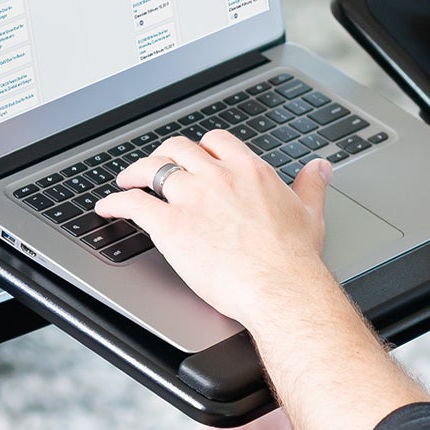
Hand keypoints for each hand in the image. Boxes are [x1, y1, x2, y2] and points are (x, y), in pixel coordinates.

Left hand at [97, 131, 333, 332]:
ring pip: (151, 168)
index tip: (195, 158)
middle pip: (178, 149)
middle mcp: (218, 177)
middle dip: (163, 156)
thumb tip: (321, 168)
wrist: (281, 288)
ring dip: (134, 172)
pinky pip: (132, 203)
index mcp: (249, 172)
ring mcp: (192, 198)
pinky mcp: (170, 225)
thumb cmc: (296, 259)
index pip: (216, 141)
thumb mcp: (310, 213)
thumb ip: (311, 185)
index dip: (200, 148)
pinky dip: (115, 202)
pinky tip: (108, 207)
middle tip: (156, 167)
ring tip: (126, 180)